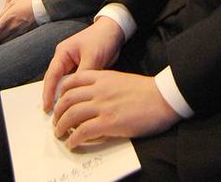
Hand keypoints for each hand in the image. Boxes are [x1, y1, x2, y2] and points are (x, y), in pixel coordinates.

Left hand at [0, 0, 37, 42]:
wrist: (41, 7)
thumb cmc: (28, 2)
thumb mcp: (13, 2)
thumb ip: (4, 10)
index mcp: (8, 18)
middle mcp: (12, 27)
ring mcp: (19, 31)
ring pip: (6, 40)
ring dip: (2, 39)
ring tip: (1, 36)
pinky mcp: (25, 33)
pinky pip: (15, 39)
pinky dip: (11, 38)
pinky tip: (11, 35)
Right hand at [42, 17, 125, 111]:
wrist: (115, 30)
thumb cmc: (102, 39)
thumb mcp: (92, 57)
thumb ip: (83, 74)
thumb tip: (76, 94)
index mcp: (62, 53)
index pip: (51, 76)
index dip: (48, 93)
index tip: (47, 108)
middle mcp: (65, 60)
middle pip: (56, 82)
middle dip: (55, 98)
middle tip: (55, 116)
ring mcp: (73, 65)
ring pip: (66, 85)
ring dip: (66, 97)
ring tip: (65, 113)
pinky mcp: (83, 69)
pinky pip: (76, 85)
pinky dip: (76, 94)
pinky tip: (77, 105)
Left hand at [52, 70, 180, 148]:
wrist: (164, 97)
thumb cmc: (147, 92)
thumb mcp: (121, 81)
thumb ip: (104, 88)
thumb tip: (91, 104)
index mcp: (102, 77)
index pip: (72, 80)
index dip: (61, 92)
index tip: (59, 101)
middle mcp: (99, 90)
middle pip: (67, 98)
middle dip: (58, 112)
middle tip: (57, 121)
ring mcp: (103, 106)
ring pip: (71, 115)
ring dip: (61, 126)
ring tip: (60, 134)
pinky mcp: (109, 122)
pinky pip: (82, 131)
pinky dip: (73, 139)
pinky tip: (72, 143)